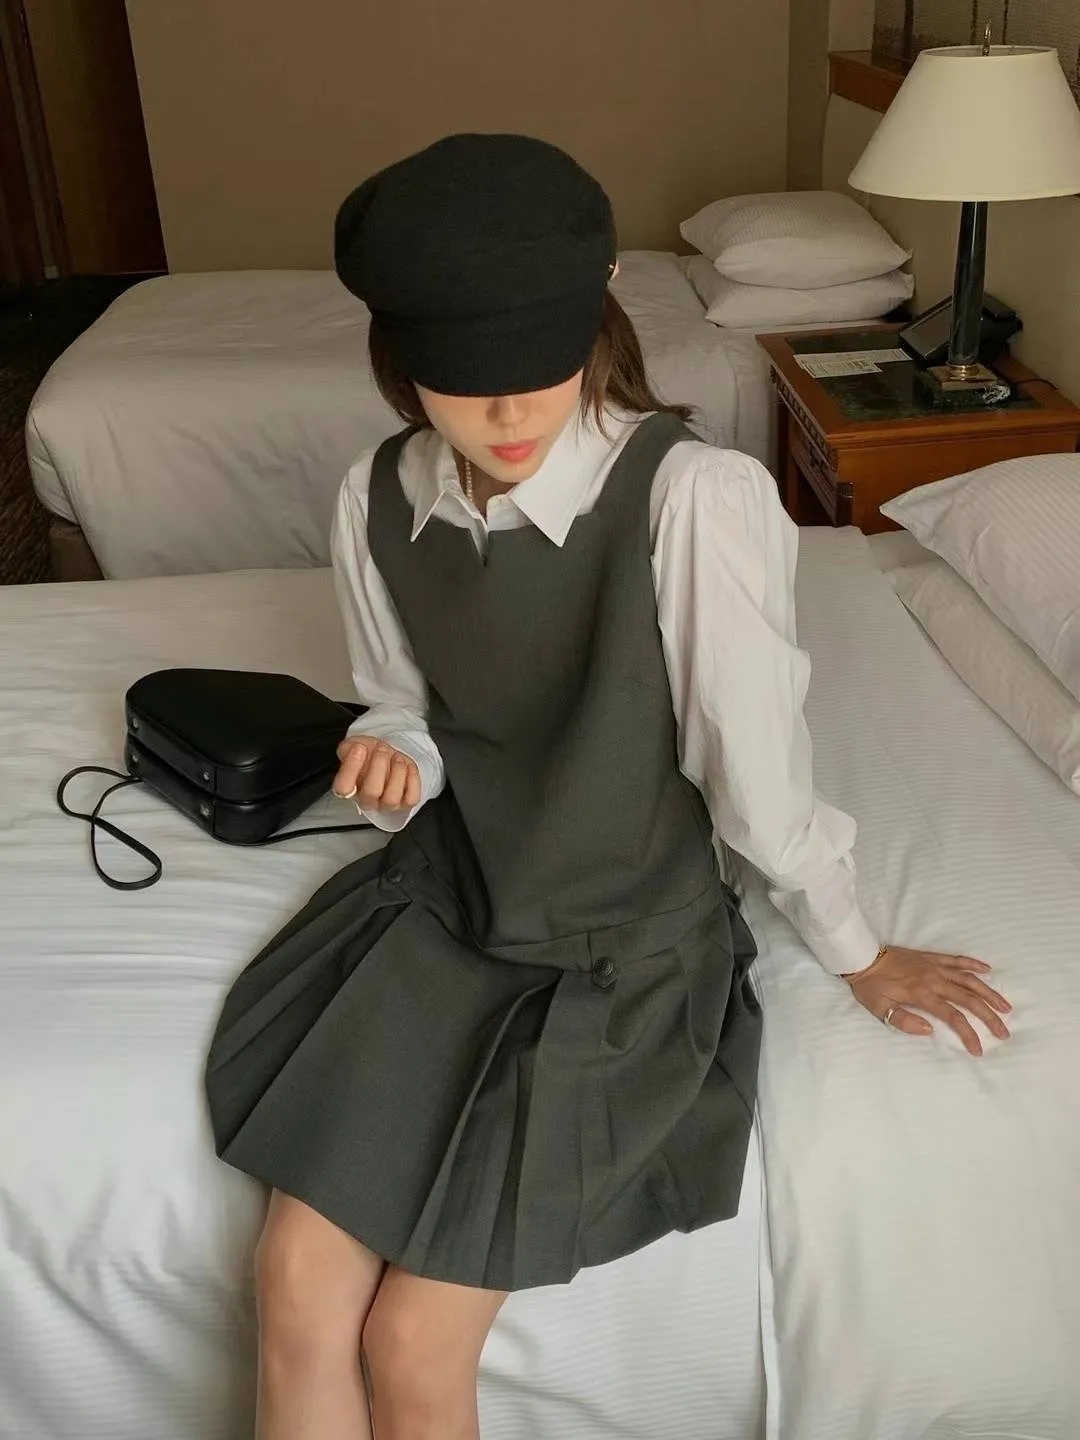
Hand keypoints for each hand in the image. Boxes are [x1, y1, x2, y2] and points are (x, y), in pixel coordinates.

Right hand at [332, 736, 420, 812]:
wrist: (386, 757)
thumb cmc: (369, 756)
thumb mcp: (354, 746)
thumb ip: (349, 747)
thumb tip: (354, 748)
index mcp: (348, 788)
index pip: (344, 787)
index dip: (351, 767)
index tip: (359, 748)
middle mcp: (367, 800)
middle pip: (371, 793)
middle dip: (378, 765)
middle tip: (381, 748)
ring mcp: (386, 804)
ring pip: (392, 798)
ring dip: (397, 772)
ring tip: (396, 756)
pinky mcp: (405, 803)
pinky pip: (411, 798)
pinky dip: (412, 779)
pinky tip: (407, 766)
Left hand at [843, 946, 1011, 1057]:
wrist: (861, 957)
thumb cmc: (870, 986)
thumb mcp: (879, 1009)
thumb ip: (903, 1021)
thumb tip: (929, 1030)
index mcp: (922, 995)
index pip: (953, 1017)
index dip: (968, 1034)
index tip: (978, 1049)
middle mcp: (934, 980)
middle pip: (969, 999)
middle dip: (989, 1016)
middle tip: (1004, 1031)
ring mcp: (935, 966)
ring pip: (969, 979)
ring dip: (989, 992)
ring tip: (1006, 1005)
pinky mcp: (932, 957)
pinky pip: (957, 959)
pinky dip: (973, 963)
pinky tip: (987, 970)